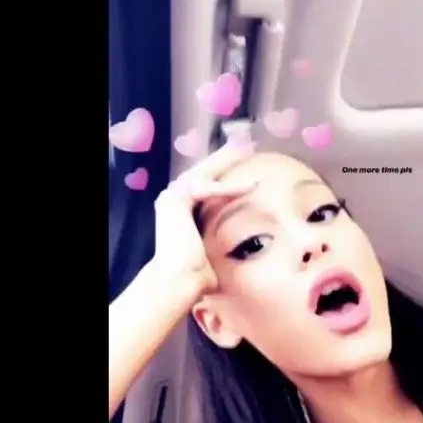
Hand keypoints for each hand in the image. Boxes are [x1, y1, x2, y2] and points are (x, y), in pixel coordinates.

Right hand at [149, 142, 256, 298]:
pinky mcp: (176, 199)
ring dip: (227, 160)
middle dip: (224, 157)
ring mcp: (171, 197)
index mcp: (180, 210)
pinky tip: (251, 187)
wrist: (180, 280)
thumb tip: (243, 256)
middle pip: (202, 172)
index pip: (204, 184)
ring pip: (204, 173)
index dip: (223, 172)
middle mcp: (172, 200)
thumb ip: (222, 244)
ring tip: (247, 148)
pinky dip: (229, 189)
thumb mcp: (214, 251)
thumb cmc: (197, 274)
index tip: (241, 163)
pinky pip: (207, 188)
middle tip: (244, 142)